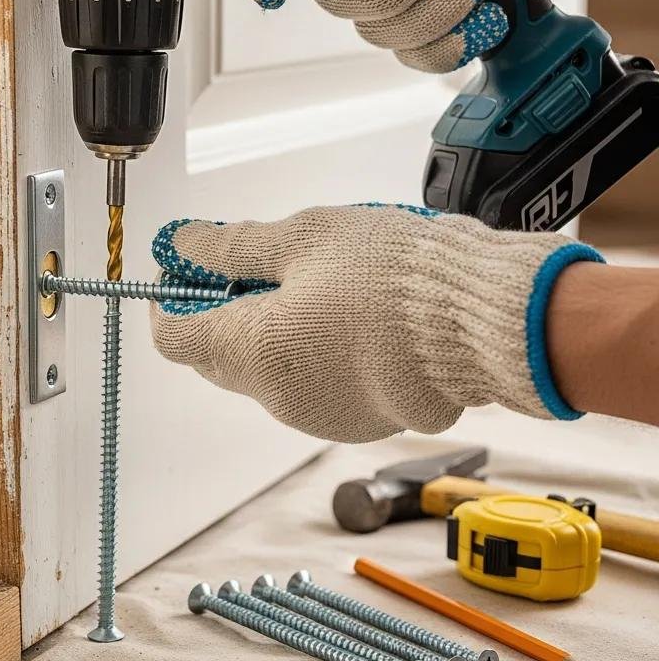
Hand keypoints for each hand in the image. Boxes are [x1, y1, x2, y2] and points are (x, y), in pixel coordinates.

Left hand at [150, 205, 602, 443]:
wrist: (487, 324)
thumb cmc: (400, 276)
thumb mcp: (307, 238)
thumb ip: (233, 247)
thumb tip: (182, 247)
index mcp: (256, 351)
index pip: (175, 337)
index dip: (172, 297)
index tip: (190, 265)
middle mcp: (278, 398)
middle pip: (215, 356)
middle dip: (220, 308)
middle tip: (254, 262)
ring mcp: (316, 416)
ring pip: (262, 371)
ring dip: (265, 329)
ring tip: (311, 282)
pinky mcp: (354, 422)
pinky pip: (305, 386)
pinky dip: (305, 352)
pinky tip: (341, 316)